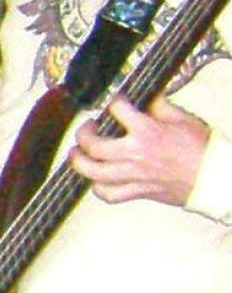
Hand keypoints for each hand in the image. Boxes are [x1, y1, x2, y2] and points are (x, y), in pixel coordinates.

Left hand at [69, 94, 209, 206]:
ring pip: (93, 172)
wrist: (215, 177)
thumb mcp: (183, 118)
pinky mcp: (138, 192)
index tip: (114, 102)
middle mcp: (135, 154)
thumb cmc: (203, 149)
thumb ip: (159, 106)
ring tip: (77, 153)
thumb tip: (145, 98)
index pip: (117, 110)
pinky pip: (108, 194)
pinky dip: (97, 188)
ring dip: (79, 161)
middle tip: (87, 128)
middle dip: (83, 133)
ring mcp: (134, 175)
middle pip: (93, 144)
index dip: (113, 101)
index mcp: (147, 132)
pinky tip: (96, 179)